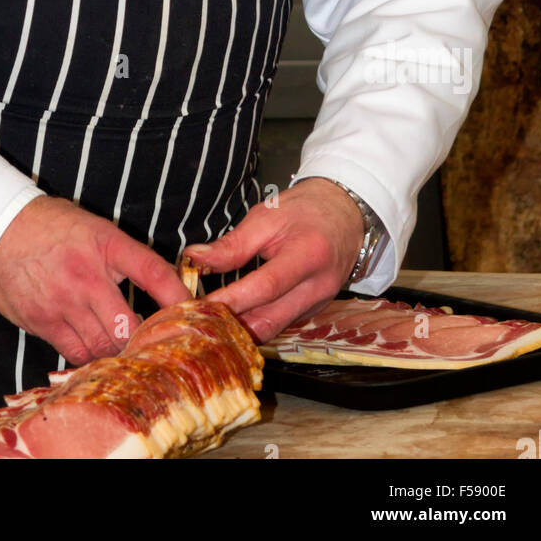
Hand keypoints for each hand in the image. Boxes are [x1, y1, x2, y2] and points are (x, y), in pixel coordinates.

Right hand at [0, 195, 190, 365]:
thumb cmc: (52, 226)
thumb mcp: (96, 229)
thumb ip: (124, 256)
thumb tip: (163, 286)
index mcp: (107, 244)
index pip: (153, 271)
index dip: (178, 297)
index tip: (195, 313)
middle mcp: (87, 275)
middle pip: (129, 326)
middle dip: (143, 340)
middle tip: (153, 346)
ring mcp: (63, 301)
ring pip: (103, 345)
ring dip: (116, 351)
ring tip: (123, 349)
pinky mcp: (42, 321)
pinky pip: (76, 352)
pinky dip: (88, 355)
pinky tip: (93, 348)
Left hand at [182, 178, 364, 341]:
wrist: (345, 213)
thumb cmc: (304, 210)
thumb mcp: (267, 216)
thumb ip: (233, 244)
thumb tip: (195, 258)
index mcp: (309, 255)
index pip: (266, 286)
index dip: (233, 299)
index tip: (200, 305)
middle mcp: (319, 287)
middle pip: (271, 319)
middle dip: (231, 326)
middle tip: (196, 323)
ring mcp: (320, 303)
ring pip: (274, 327)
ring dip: (241, 330)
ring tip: (207, 324)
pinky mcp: (314, 311)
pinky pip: (281, 323)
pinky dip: (255, 324)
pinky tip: (231, 320)